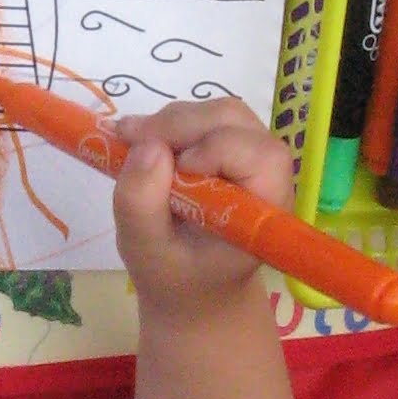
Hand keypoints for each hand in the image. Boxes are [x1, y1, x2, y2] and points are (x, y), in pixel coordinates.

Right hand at [111, 96, 294, 320]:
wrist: (190, 285)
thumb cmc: (174, 276)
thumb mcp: (145, 252)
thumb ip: (141, 206)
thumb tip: (148, 146)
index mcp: (264, 212)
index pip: (261, 156)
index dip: (217, 148)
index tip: (175, 171)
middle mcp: (267, 177)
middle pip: (236, 121)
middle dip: (182, 124)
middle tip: (130, 140)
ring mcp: (249, 157)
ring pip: (218, 113)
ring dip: (172, 122)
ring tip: (132, 144)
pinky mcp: (230, 147)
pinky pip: (205, 118)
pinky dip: (170, 124)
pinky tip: (142, 146)